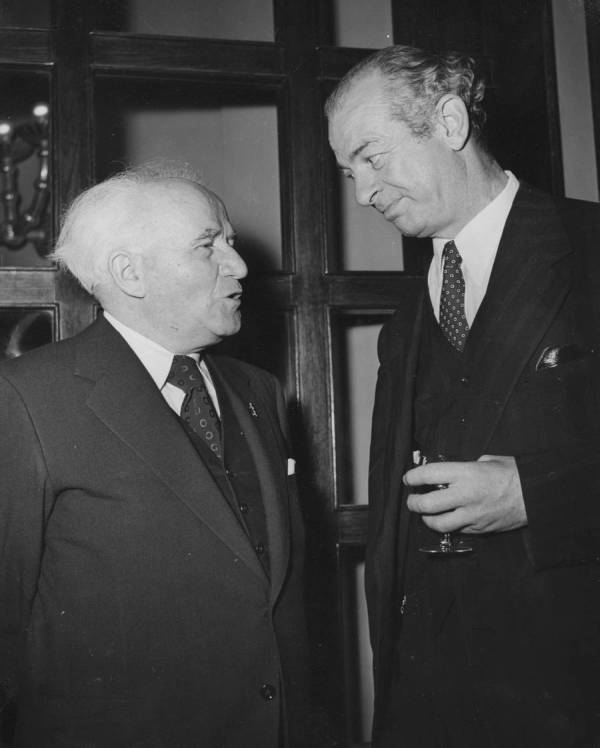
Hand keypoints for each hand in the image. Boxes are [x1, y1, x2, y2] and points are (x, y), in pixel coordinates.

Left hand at [404, 455, 526, 533]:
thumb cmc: (514, 474)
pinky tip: (447, 520)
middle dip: (414, 502)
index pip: (429, 474)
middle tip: (411, 500)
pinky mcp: (479, 529)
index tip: (408, 478)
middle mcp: (466, 495)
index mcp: (466, 473)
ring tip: (425, 514)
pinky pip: (457, 530)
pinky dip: (449, 526)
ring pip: (438, 523)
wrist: (537, 496)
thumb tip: (453, 473)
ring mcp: (472, 515)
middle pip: (427, 504)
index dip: (413, 477)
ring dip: (427, 519)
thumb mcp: (488, 460)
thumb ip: (467, 467)